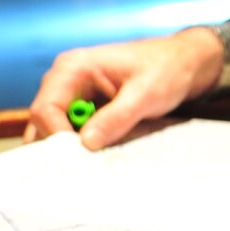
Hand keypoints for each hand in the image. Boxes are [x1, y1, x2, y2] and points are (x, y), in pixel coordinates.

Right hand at [24, 26, 229, 148]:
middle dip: (62, 147)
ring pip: (57, 133)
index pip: (44, 109)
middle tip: (86, 167)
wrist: (186, 63)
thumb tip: (87, 143)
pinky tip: (106, 153)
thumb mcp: (146, 93)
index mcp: (72, 68)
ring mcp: (73, 97)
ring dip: (75, 149)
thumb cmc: (167, 68)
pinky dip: (86, 147)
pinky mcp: (85, 110)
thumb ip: (117, 116)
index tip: (78, 159)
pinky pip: (75, 135)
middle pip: (44, 124)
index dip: (56, 137)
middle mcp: (65, 82)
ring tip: (100, 161)